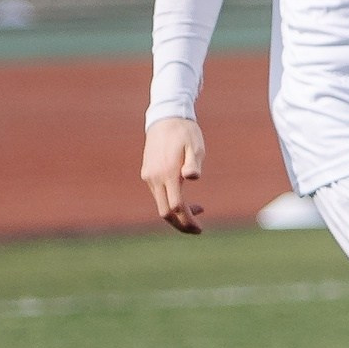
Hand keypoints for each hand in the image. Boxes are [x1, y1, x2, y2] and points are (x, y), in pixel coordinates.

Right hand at [141, 117, 206, 234]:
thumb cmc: (185, 133)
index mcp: (167, 174)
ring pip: (160, 204)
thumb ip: (194, 163)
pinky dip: (171, 202)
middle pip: (164, 212)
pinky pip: (158, 195)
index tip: (200, 229)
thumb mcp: (195, 146)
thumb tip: (192, 177)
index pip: (175, 207)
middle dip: (181, 224)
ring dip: (177, 213)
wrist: (165, 118)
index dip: (188, 220)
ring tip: (198, 210)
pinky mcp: (148, 173)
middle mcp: (154, 178)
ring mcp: (149, 176)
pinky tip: (186, 199)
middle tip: (198, 229)